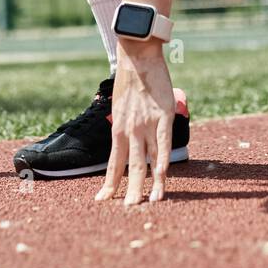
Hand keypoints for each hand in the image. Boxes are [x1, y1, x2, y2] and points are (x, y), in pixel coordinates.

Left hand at [95, 45, 173, 205]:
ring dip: (150, 183)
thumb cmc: (130, 79)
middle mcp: (130, 130)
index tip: (103, 200)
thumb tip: (127, 136)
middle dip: (128, 191)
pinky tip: (162, 175)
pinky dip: (163, 160)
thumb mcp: (120, 106)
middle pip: (129, 167)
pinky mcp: (163, 116)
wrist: (138, 56)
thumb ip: (125, 124)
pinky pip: (163, 143)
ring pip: (148, 159)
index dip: (110, 183)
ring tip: (152, 202)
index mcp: (118, 129)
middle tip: (127, 211)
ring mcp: (146, 124)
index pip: (114, 163)